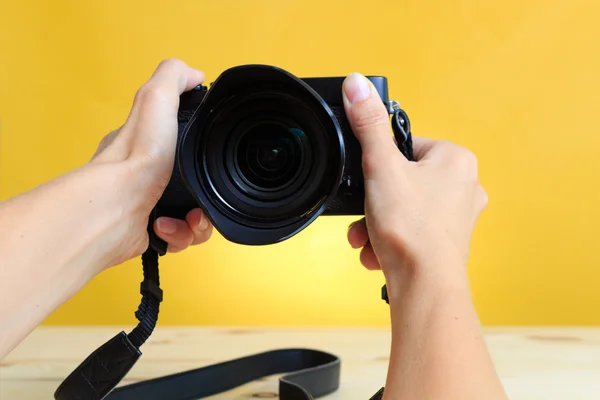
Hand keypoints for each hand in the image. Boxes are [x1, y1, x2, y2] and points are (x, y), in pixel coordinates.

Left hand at [91, 59, 212, 259]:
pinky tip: (167, 227)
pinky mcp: (149, 232)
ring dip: (199, 221)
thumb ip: (175, 78)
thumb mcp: (157, 99)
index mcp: (146, 144)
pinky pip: (181, 237)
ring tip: (190, 218)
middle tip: (205, 196)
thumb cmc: (135, 157)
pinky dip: (181, 234)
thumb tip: (195, 75)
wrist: (115, 210)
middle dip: (207, 194)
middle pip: (194, 185)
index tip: (207, 156)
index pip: (181, 144)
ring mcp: (147, 205)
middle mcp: (144, 176)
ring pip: (193, 216)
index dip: (200, 150)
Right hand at [342, 73, 487, 286]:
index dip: (379, 163)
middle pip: (401, 180)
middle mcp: (464, 186)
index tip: (368, 180)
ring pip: (403, 208)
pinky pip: (409, 231)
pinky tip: (377, 252)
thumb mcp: (381, 167)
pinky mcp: (447, 243)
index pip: (405, 146)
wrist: (424, 286)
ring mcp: (457, 217)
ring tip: (366, 237)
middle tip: (362, 212)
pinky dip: (389, 240)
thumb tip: (357, 85)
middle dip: (373, 200)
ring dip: (376, 222)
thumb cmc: (411, 228)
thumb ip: (368, 125)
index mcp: (455, 159)